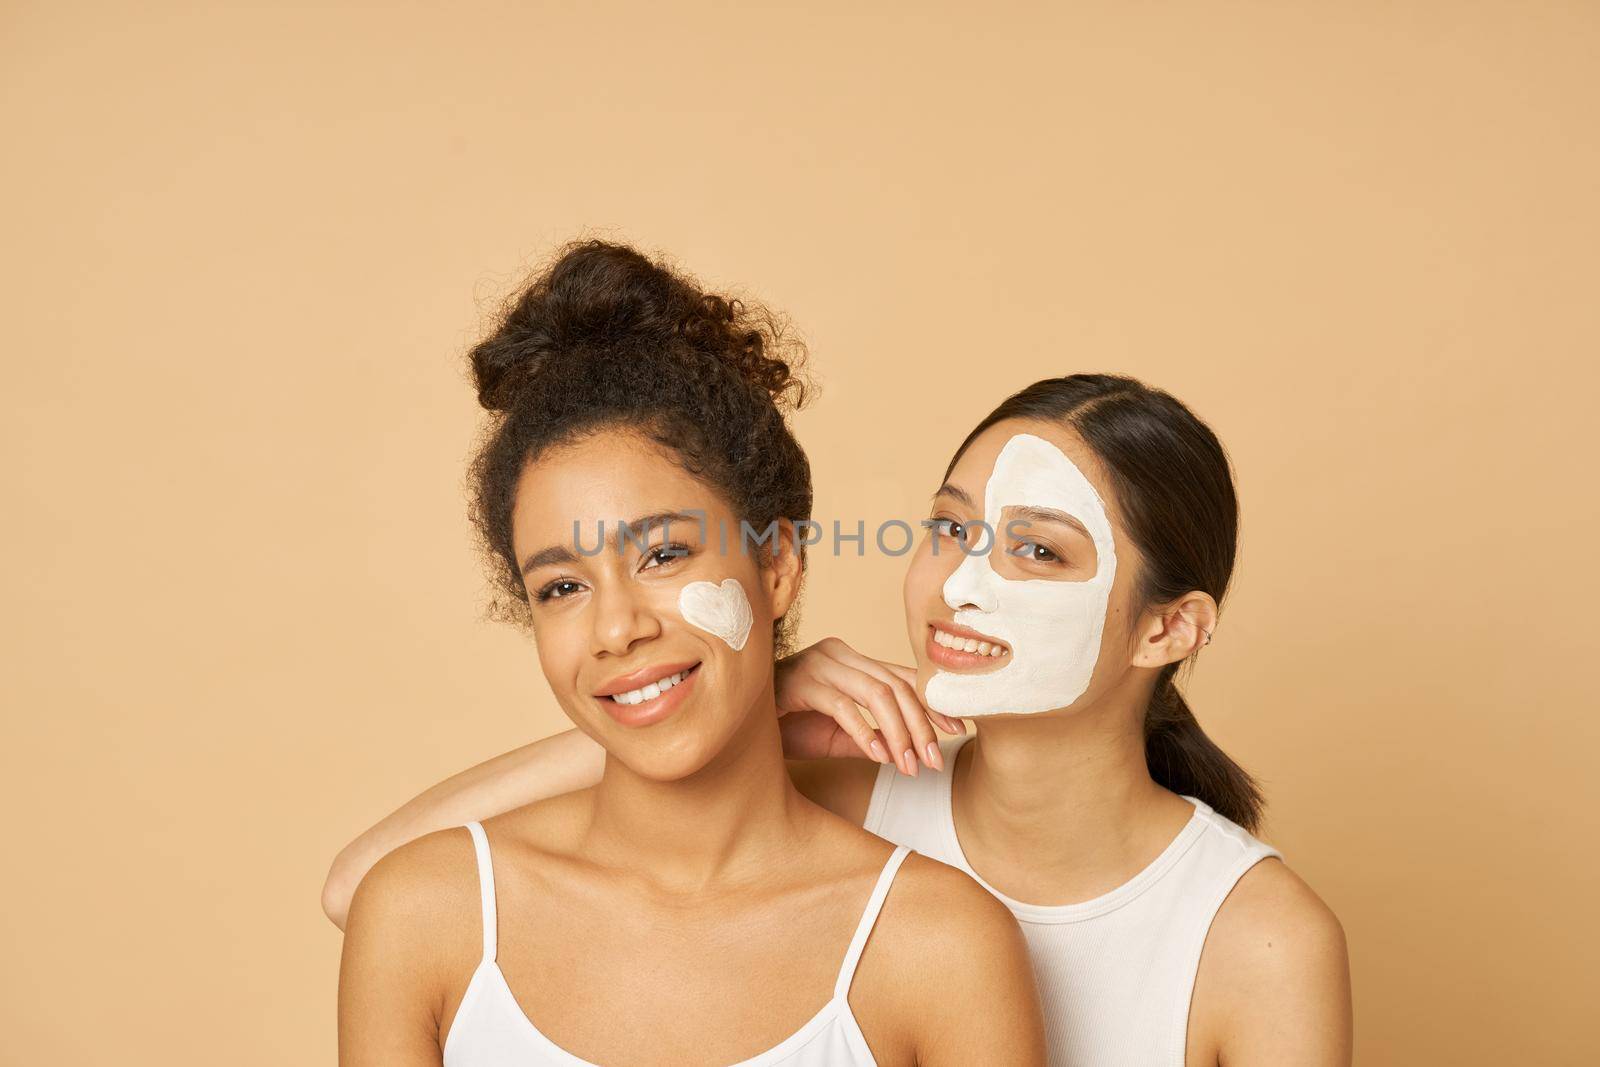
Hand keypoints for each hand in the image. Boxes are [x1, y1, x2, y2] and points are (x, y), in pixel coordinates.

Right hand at [775, 637, 965, 774]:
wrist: (743, 726)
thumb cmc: (788, 726)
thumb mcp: (838, 735)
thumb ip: (873, 737)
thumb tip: (913, 752)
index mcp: (852, 660)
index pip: (903, 677)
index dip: (932, 704)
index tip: (957, 730)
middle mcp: (839, 654)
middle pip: (895, 685)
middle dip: (921, 725)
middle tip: (934, 760)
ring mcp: (819, 664)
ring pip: (876, 693)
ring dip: (898, 733)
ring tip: (908, 765)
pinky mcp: (801, 683)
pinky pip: (842, 707)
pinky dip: (863, 732)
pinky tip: (877, 755)